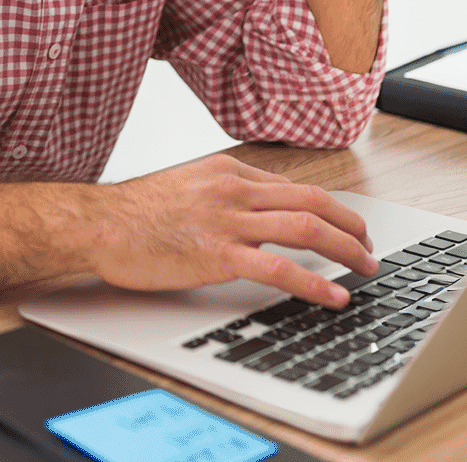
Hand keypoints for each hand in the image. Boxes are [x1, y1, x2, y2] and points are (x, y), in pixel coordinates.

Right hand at [92, 153, 377, 307]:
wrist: (99, 224)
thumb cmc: (135, 212)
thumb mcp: (187, 185)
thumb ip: (224, 194)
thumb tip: (257, 211)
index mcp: (227, 171)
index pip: (293, 186)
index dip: (328, 208)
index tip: (344, 226)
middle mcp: (233, 189)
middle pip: (311, 200)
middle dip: (349, 225)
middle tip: (368, 247)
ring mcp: (227, 220)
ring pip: (304, 227)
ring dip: (344, 249)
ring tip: (365, 268)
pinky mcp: (217, 254)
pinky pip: (279, 268)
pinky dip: (314, 283)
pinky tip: (334, 295)